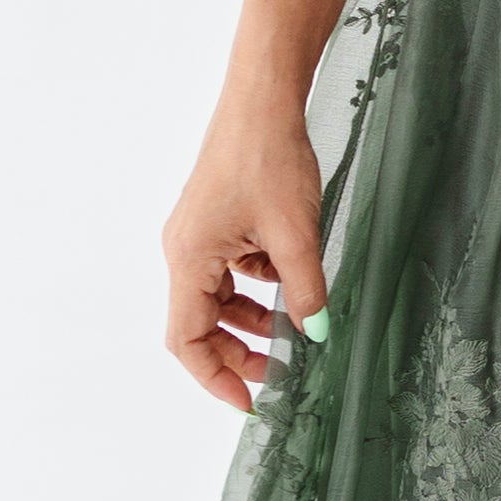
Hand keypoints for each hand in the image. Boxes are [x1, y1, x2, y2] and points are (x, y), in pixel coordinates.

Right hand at [161, 87, 327, 413]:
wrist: (264, 99)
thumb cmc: (269, 155)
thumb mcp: (296, 234)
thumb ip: (306, 290)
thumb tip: (316, 334)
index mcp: (190, 258)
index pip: (187, 340)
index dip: (215, 377)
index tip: (249, 401)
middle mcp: (185, 250)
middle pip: (199, 323)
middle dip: (236, 351)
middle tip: (278, 372)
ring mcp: (199, 234)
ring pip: (218, 297)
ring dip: (250, 320)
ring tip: (292, 331)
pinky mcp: (217, 221)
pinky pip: (230, 270)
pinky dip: (257, 285)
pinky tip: (290, 282)